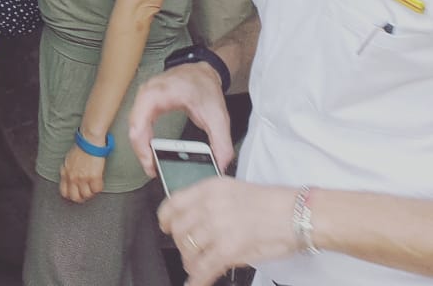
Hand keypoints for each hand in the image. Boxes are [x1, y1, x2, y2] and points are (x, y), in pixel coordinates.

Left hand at [59, 143, 106, 202]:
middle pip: (75, 197)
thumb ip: (68, 171)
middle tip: (86, 194)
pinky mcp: (94, 177)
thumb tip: (69, 178)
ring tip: (93, 187)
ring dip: (91, 193)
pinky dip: (99, 188)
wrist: (89, 142)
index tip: (76, 194)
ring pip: (87, 195)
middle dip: (81, 198)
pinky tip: (99, 182)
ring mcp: (83, 178)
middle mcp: (72, 177)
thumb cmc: (81, 148)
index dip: (70, 195)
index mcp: (65, 173)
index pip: (64, 192)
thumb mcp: (68, 160)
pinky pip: (97, 190)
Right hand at [128, 63, 233, 177]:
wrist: (202, 70)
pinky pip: (138, 124)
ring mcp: (143, 98)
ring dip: (140, 147)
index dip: (142, 147)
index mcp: (159, 94)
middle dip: (141, 152)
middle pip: (134, 129)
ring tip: (151, 164)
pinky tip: (150, 151)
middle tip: (152, 170)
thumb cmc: (204, 85)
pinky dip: (142, 139)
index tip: (151, 164)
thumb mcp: (218, 116)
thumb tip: (220, 164)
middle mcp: (146, 94)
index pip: (139, 123)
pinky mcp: (145, 103)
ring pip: (133, 127)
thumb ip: (222, 142)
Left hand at [159, 178, 298, 285]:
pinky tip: (196, 283)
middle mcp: (210, 205)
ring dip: (190, 262)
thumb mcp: (234, 190)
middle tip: (186, 250)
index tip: (165, 226)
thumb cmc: (274, 204)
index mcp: (210, 188)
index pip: (173, 203)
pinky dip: (197, 279)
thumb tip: (196, 221)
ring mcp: (217, 227)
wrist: (298, 214)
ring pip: (188, 249)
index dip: (165, 218)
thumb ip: (211, 203)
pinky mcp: (228, 248)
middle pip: (178, 229)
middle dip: (179, 243)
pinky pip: (203, 267)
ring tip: (195, 266)